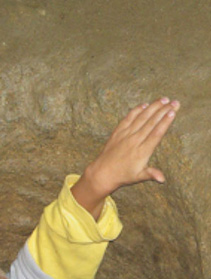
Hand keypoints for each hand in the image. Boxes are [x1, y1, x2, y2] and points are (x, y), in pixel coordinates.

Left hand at [72, 97, 179, 218]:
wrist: (103, 172)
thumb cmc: (123, 175)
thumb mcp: (138, 176)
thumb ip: (151, 174)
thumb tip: (162, 179)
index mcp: (142, 151)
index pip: (156, 134)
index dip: (165, 122)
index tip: (172, 112)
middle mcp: (134, 141)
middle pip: (151, 122)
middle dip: (163, 111)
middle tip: (174, 102)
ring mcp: (125, 135)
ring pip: (141, 118)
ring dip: (153, 107)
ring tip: (163, 99)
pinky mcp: (118, 132)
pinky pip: (128, 118)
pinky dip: (136, 110)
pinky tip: (145, 104)